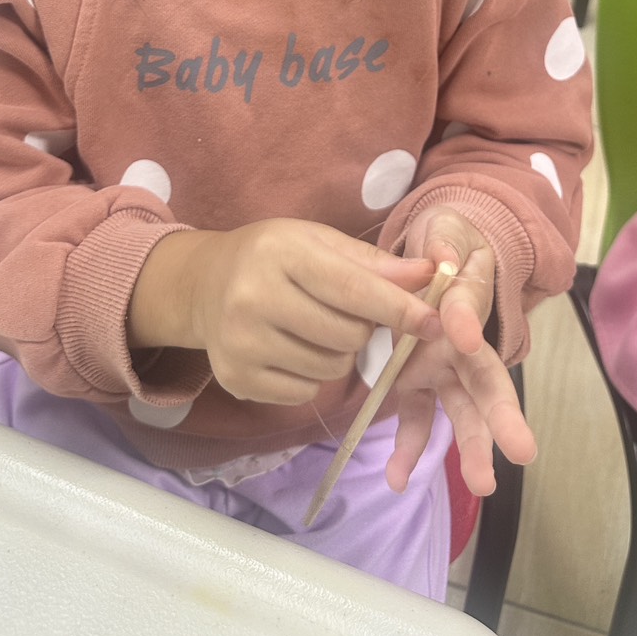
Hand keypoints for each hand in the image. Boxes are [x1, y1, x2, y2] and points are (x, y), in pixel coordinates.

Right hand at [128, 219, 437, 405]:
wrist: (202, 285)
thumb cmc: (271, 256)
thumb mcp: (318, 241)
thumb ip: (372, 262)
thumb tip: (429, 276)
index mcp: (281, 253)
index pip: (352, 288)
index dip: (398, 308)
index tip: (434, 322)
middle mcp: (254, 298)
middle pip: (346, 336)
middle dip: (363, 329)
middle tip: (347, 312)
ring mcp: (240, 343)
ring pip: (330, 369)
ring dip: (339, 354)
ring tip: (317, 327)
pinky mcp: (236, 379)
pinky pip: (304, 394)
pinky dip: (312, 377)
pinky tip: (293, 349)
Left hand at [388, 207, 536, 496]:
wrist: (436, 260)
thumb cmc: (448, 243)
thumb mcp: (446, 232)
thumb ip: (444, 243)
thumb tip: (444, 258)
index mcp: (469, 300)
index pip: (469, 309)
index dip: (467, 320)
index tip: (463, 335)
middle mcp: (464, 344)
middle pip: (487, 380)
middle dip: (502, 415)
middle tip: (523, 449)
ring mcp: (443, 369)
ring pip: (463, 410)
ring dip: (472, 447)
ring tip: (481, 483)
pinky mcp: (417, 383)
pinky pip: (417, 420)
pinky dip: (409, 450)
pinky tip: (397, 478)